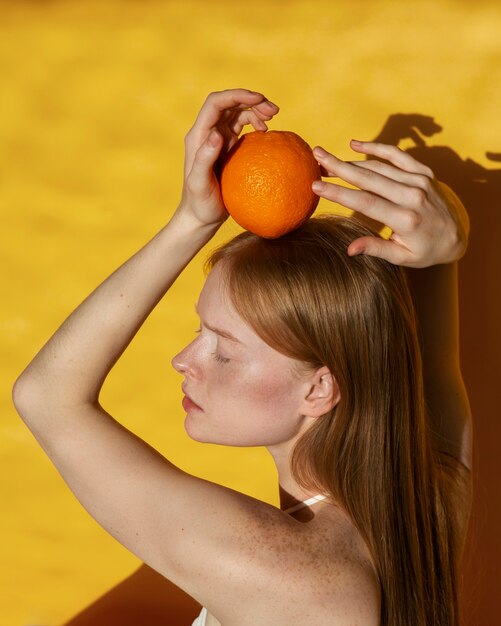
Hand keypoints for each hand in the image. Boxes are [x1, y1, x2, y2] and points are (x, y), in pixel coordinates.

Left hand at [177, 89, 278, 227]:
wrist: (201, 217)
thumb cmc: (199, 203)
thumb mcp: (199, 184)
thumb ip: (205, 159)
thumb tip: (217, 134)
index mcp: (199, 136)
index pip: (216, 104)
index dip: (237, 95)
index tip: (259, 99)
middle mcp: (208, 133)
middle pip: (229, 104)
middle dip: (251, 100)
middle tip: (274, 111)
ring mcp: (218, 140)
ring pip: (237, 114)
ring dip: (256, 110)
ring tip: (273, 117)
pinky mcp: (228, 149)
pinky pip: (243, 129)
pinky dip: (256, 125)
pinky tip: (266, 133)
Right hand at [312, 141, 469, 267]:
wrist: (456, 235)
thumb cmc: (424, 250)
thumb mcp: (402, 256)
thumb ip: (376, 249)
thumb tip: (350, 249)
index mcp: (406, 219)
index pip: (365, 202)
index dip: (339, 193)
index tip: (316, 185)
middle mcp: (413, 196)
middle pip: (369, 178)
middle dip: (339, 167)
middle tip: (316, 157)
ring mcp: (420, 181)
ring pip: (379, 166)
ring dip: (350, 161)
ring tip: (326, 159)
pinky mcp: (423, 172)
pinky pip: (397, 155)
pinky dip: (377, 148)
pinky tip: (356, 144)